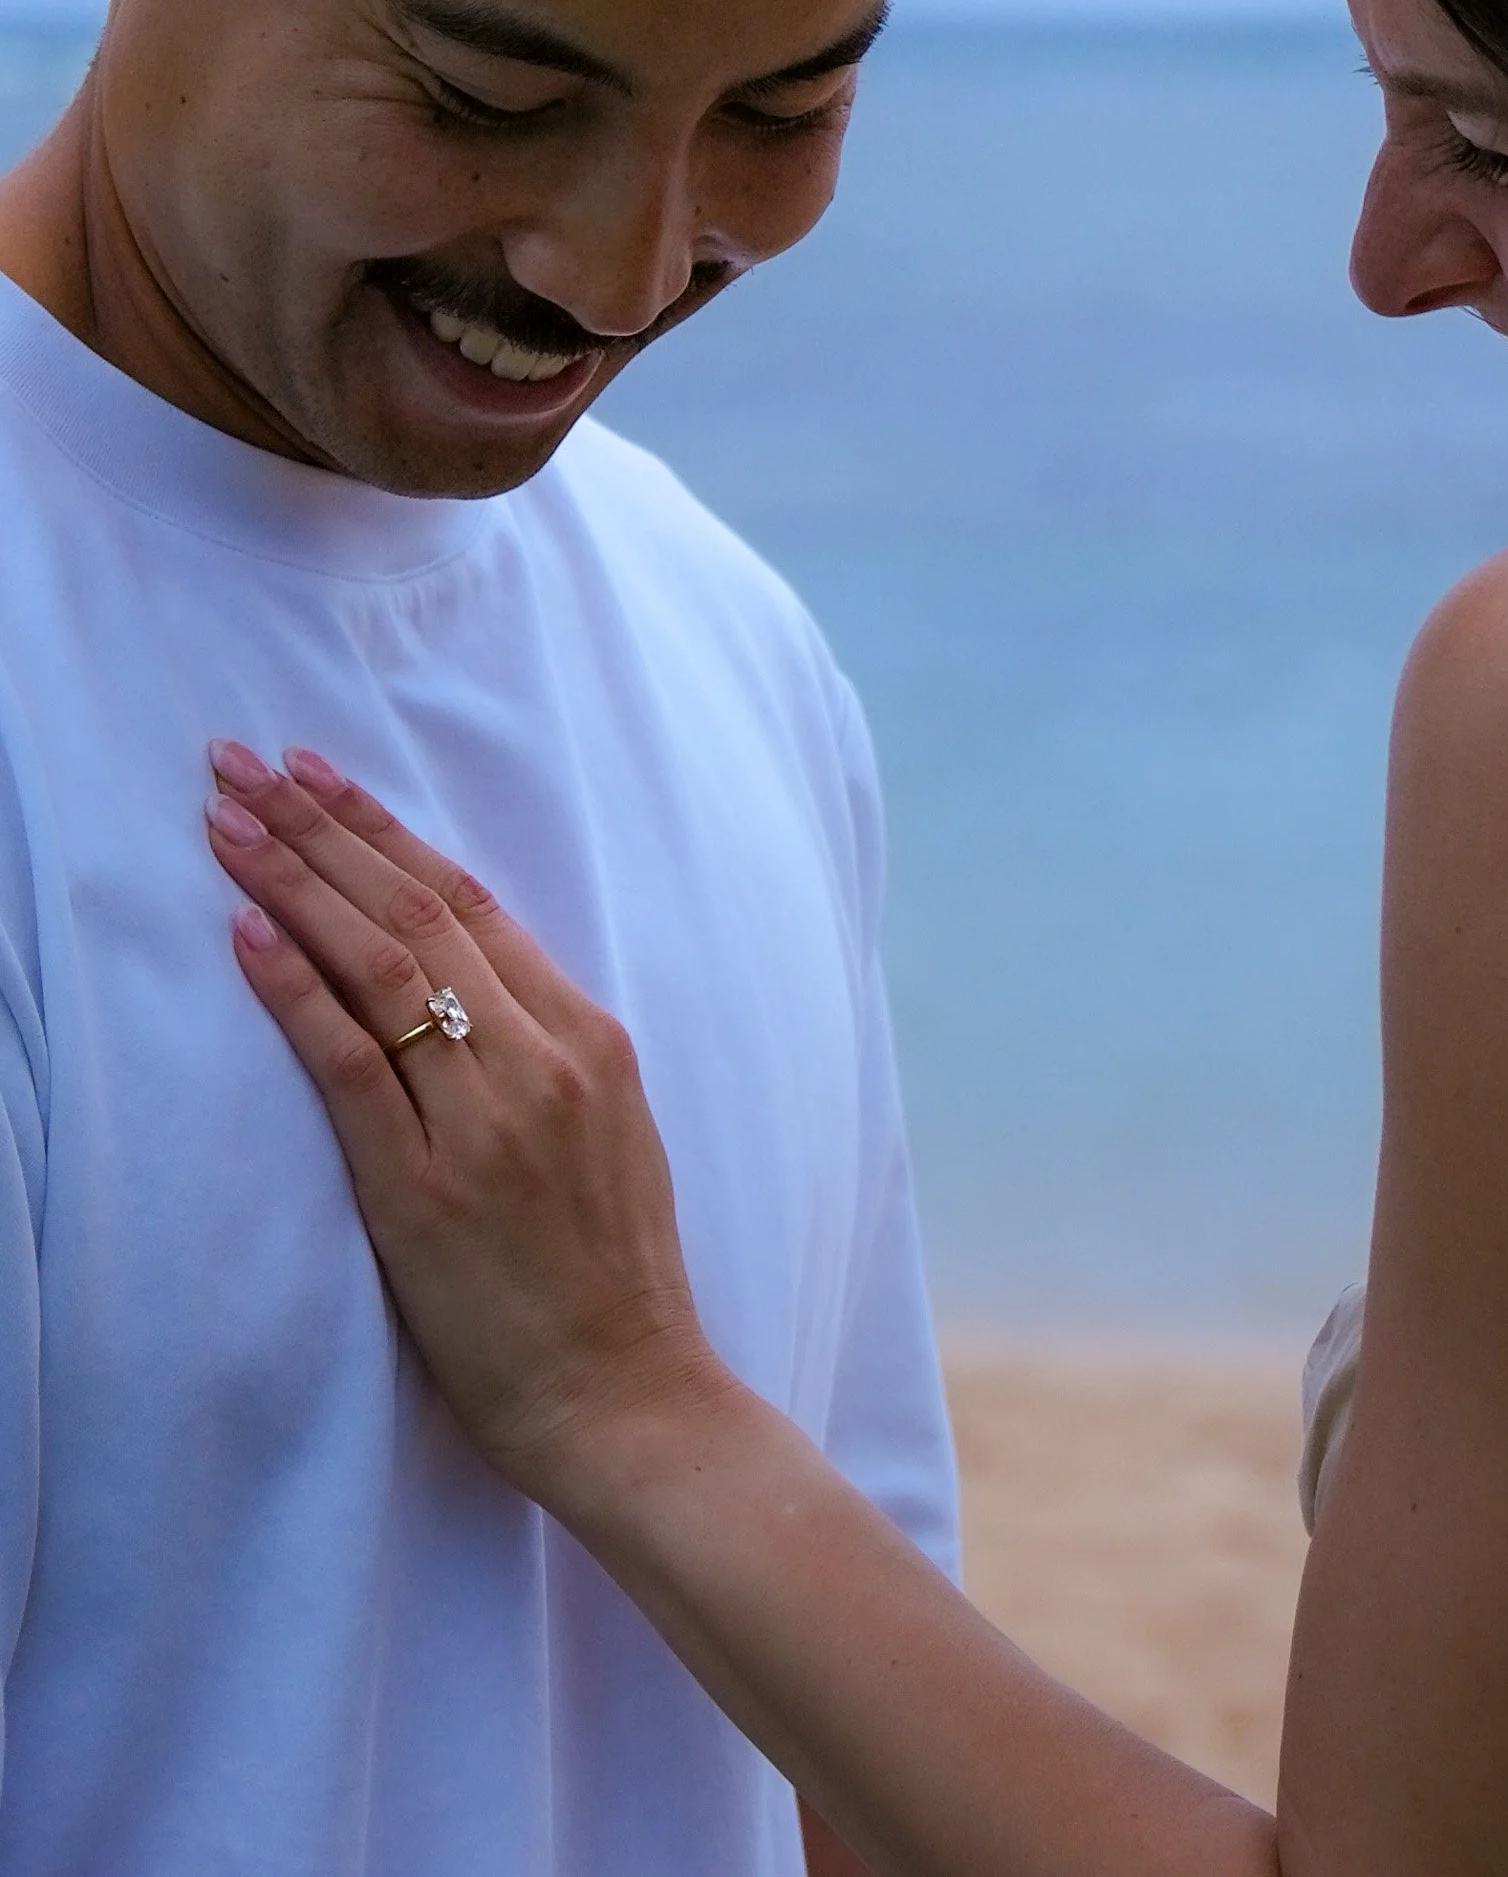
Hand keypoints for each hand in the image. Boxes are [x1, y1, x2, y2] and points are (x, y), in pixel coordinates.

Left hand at [203, 739, 730, 1506]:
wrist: (632, 1394)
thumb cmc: (617, 1277)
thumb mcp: (614, 1138)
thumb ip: (551, 1059)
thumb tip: (474, 992)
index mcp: (592, 1043)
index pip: (476, 906)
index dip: (389, 834)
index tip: (320, 777)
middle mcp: (544, 1062)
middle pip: (421, 914)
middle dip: (324, 828)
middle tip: (244, 762)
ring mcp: (487, 1122)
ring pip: (385, 969)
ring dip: (296, 883)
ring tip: (226, 821)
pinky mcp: (426, 1190)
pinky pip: (351, 1066)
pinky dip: (295, 992)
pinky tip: (243, 932)